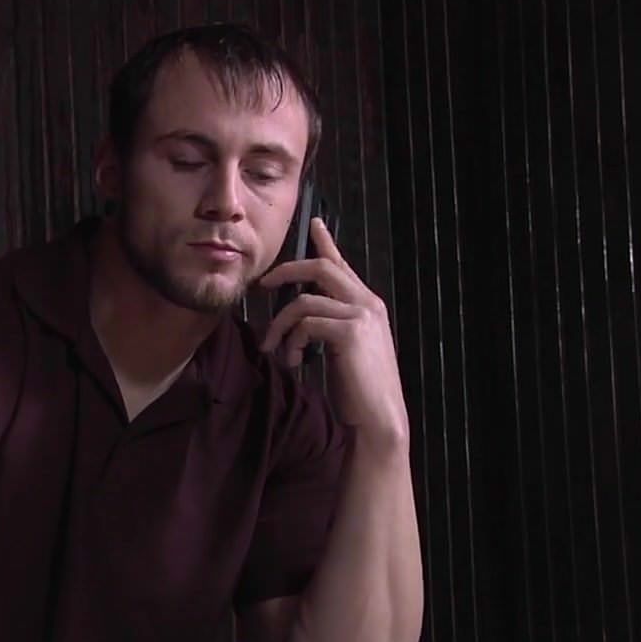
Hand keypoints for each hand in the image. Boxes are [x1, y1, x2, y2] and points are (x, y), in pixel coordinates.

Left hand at [258, 218, 409, 450]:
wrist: (377, 419)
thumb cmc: (358, 390)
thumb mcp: (342, 349)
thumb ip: (330, 325)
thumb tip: (301, 315)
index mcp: (368, 304)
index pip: (341, 264)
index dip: (325, 241)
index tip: (314, 223)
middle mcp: (367, 303)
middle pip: (319, 267)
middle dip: (285, 272)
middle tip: (263, 285)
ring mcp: (361, 315)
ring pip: (304, 300)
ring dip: (281, 325)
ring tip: (275, 349)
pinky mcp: (350, 331)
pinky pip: (306, 322)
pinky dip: (292, 341)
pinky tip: (295, 361)